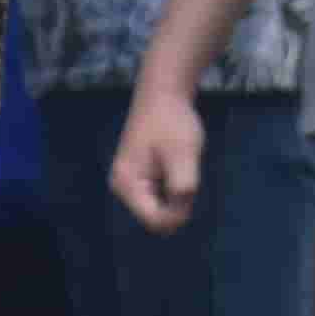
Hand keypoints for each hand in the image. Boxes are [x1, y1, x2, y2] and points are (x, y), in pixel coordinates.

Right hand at [110, 75, 210, 235]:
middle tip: (185, 171)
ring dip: (176, 195)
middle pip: (156, 218)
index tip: (192, 189)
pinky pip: (160, 198)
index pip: (155, 221)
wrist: (163, 95)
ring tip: (179, 165)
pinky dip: (173, 188)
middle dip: (177, 203)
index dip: (179, 214)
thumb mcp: (183, 155)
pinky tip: (175, 165)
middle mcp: (121, 188)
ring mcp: (128, 185)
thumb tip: (179, 218)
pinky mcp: (137, 179)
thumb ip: (182, 189)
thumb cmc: (172, 122)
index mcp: (127, 184)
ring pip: (160, 209)